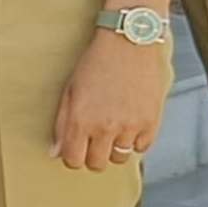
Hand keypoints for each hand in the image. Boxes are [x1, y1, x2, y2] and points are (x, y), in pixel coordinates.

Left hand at [54, 29, 166, 171]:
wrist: (129, 43)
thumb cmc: (96, 64)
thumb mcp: (70, 91)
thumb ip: (62, 124)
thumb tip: (56, 153)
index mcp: (81, 121)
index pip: (74, 160)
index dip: (73, 156)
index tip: (76, 147)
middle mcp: (106, 128)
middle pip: (97, 164)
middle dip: (93, 154)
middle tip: (95, 139)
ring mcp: (131, 126)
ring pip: (120, 158)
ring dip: (115, 148)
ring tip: (114, 127)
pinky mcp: (151, 122)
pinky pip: (141, 147)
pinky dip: (135, 140)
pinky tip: (130, 123)